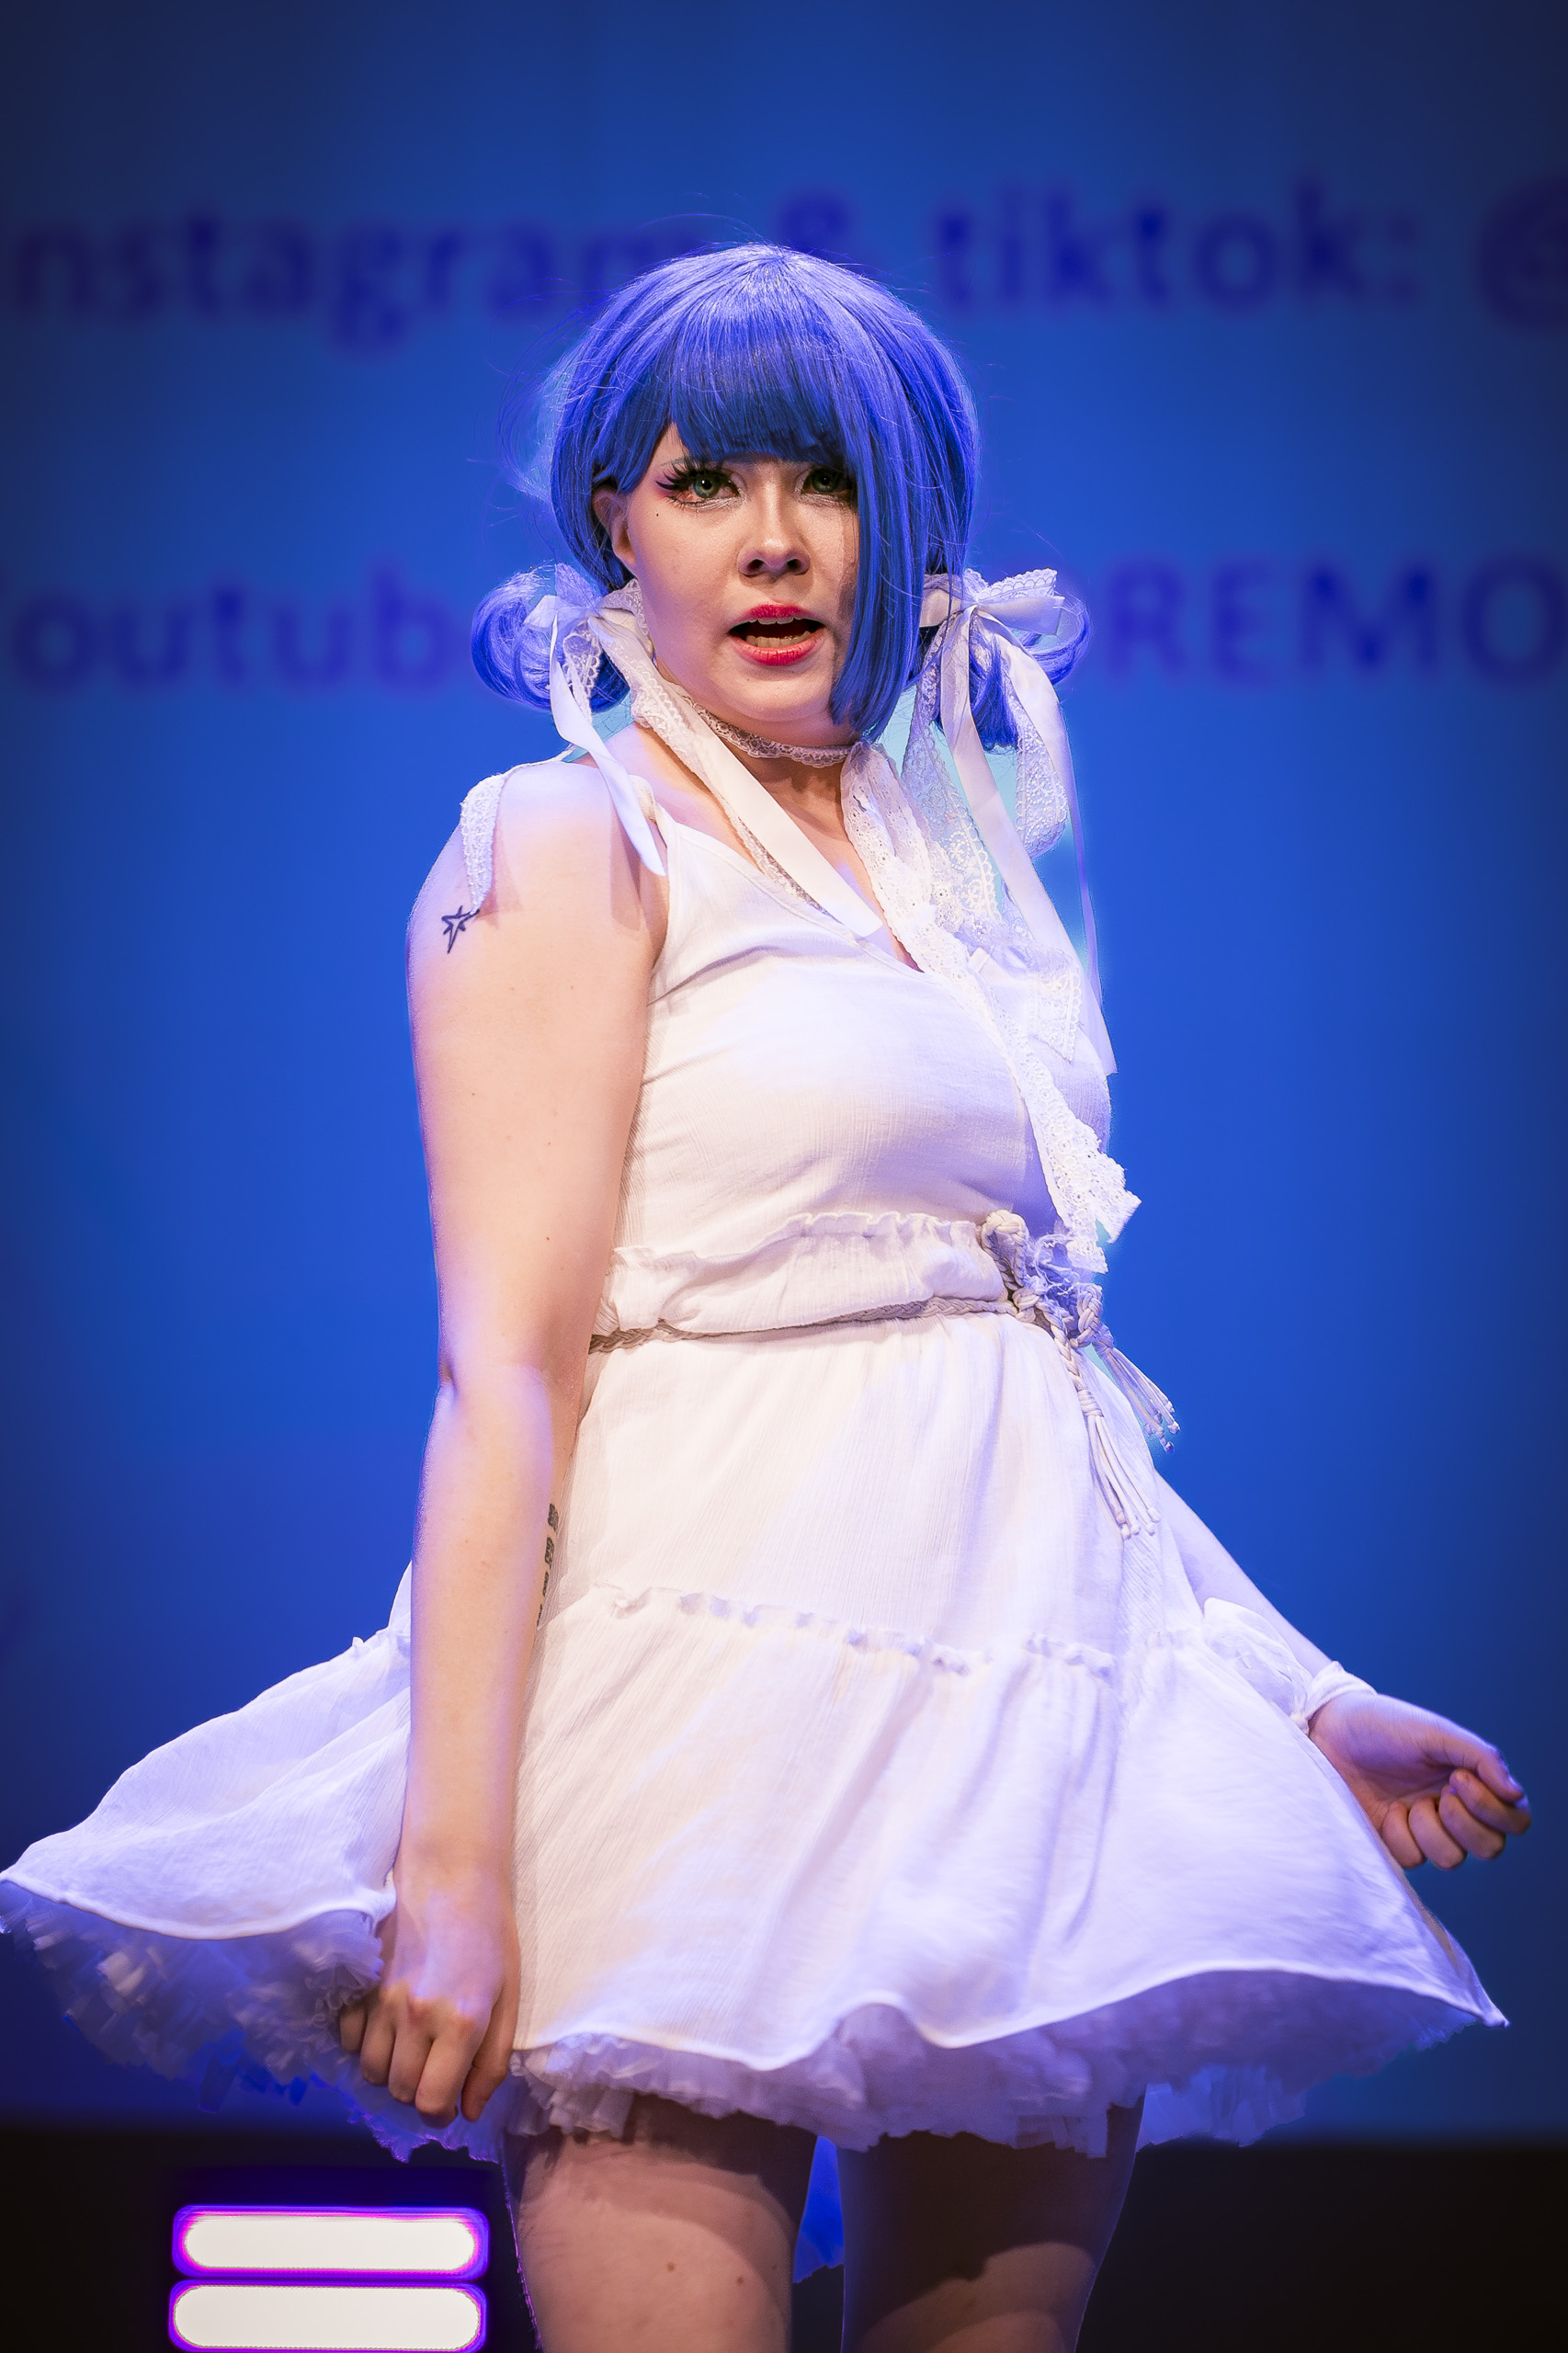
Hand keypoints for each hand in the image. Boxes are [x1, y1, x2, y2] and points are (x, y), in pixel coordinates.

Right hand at [337, 1869, 519, 2126]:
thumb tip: (471, 2111)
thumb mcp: (509, 1998)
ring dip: (390, 2068)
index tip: (447, 2103)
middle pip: (399, 2090)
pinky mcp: (359, 1984)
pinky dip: (364, 2042)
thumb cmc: (489, 1935)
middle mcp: (417, 2016)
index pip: (432, 2102)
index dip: (440, 2113)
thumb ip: (492, 2061)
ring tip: (411, 2045)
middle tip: (433, 2068)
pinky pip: (348, 2039)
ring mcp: (381, 1999)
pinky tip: (386, 2024)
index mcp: (461, 2022)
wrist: (450, 1876)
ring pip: (370, 2070)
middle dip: (418, 2091)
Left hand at [1310, 1692, 1531, 1869]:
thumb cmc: (1384, 1725)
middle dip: (1466, 1825)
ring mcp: (1424, 1828)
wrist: (1329, 1732)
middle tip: (1440, 1794)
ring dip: (1430, 1830)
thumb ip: (1481, 1758)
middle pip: (1490, 1847)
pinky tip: (1386, 1810)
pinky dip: (1400, 1835)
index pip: (1515, 1819)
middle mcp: (1454, 1809)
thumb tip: (1516, 1794)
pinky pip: (1413, 1859)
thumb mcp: (1435, 1732)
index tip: (1459, 1780)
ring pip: (1452, 1860)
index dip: (1496, 1811)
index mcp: (1472, 1782)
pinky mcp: (1393, 1842)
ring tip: (1407, 1802)